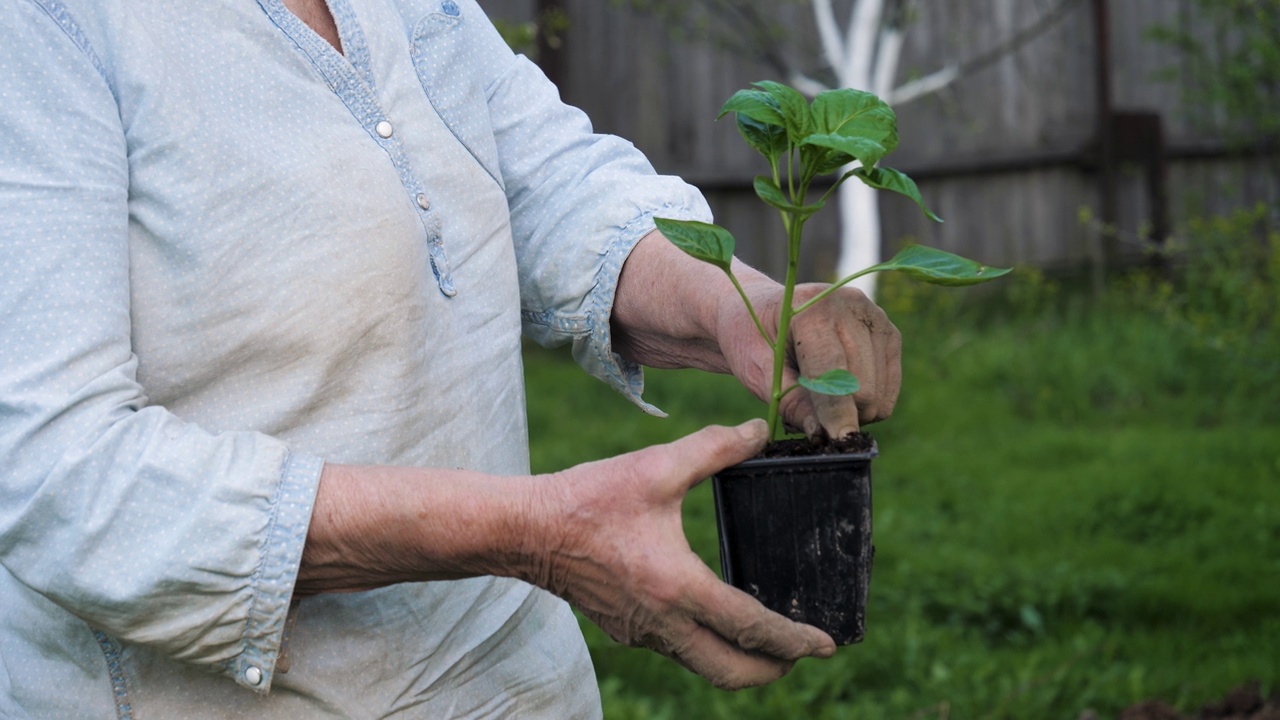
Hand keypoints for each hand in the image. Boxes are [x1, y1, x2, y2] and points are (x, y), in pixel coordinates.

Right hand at [526, 420, 836, 689]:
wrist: (525, 530)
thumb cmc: (588, 499)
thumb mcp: (655, 467)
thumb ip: (713, 448)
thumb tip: (757, 433)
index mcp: (678, 587)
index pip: (751, 628)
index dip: (795, 640)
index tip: (828, 643)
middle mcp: (663, 622)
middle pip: (733, 671)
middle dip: (775, 668)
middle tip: (803, 651)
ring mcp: (642, 632)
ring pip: (704, 665)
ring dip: (742, 660)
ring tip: (767, 639)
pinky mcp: (625, 629)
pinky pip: (679, 650)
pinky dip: (709, 646)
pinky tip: (714, 616)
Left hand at [716, 274, 901, 437]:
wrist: (763, 310)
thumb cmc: (753, 339)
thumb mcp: (757, 371)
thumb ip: (790, 402)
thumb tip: (822, 433)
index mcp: (814, 310)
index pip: (833, 372)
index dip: (836, 412)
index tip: (838, 440)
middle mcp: (853, 307)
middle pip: (864, 388)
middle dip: (839, 414)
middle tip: (807, 411)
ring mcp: (877, 319)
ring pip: (879, 394)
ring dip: (852, 410)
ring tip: (819, 397)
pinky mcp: (890, 334)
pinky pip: (889, 390)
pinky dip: (867, 403)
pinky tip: (840, 390)